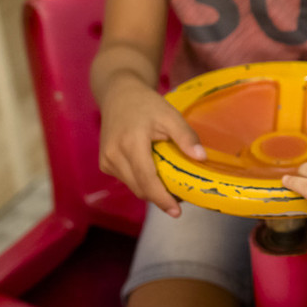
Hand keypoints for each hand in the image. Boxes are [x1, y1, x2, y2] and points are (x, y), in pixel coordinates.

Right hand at [98, 77, 204, 216]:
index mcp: (130, 143)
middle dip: (160, 197)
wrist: (118, 94)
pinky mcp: (104, 162)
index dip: (162, 198)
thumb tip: (202, 158)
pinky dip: (141, 182)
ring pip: (133, 186)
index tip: (177, 211)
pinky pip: (126, 180)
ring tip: (171, 187)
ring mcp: (106, 160)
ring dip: (151, 191)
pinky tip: (155, 175)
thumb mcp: (170, 115)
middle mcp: (114, 155)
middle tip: (182, 198)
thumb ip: (186, 136)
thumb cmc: (147, 104)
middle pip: (139, 188)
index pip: (146, 180)